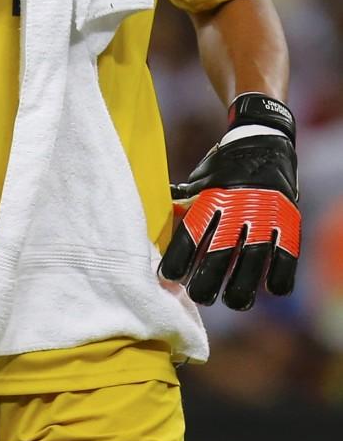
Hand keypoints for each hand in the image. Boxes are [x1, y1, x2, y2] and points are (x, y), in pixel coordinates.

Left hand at [159, 93, 299, 309]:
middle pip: (218, 257)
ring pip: (251, 264)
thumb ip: (182, 204)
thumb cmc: (221, 167)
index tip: (170, 278)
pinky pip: (285, 257)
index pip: (189, 237)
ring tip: (232, 301)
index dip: (178, 262)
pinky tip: (268, 288)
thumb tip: (154, 224)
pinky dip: (278, 277)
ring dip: (240, 289)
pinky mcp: (287, 221)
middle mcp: (236, 209)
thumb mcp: (199, 181)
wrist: (261, 139)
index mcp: (210, 199)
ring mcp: (264, 216)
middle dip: (206, 284)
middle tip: (199, 296)